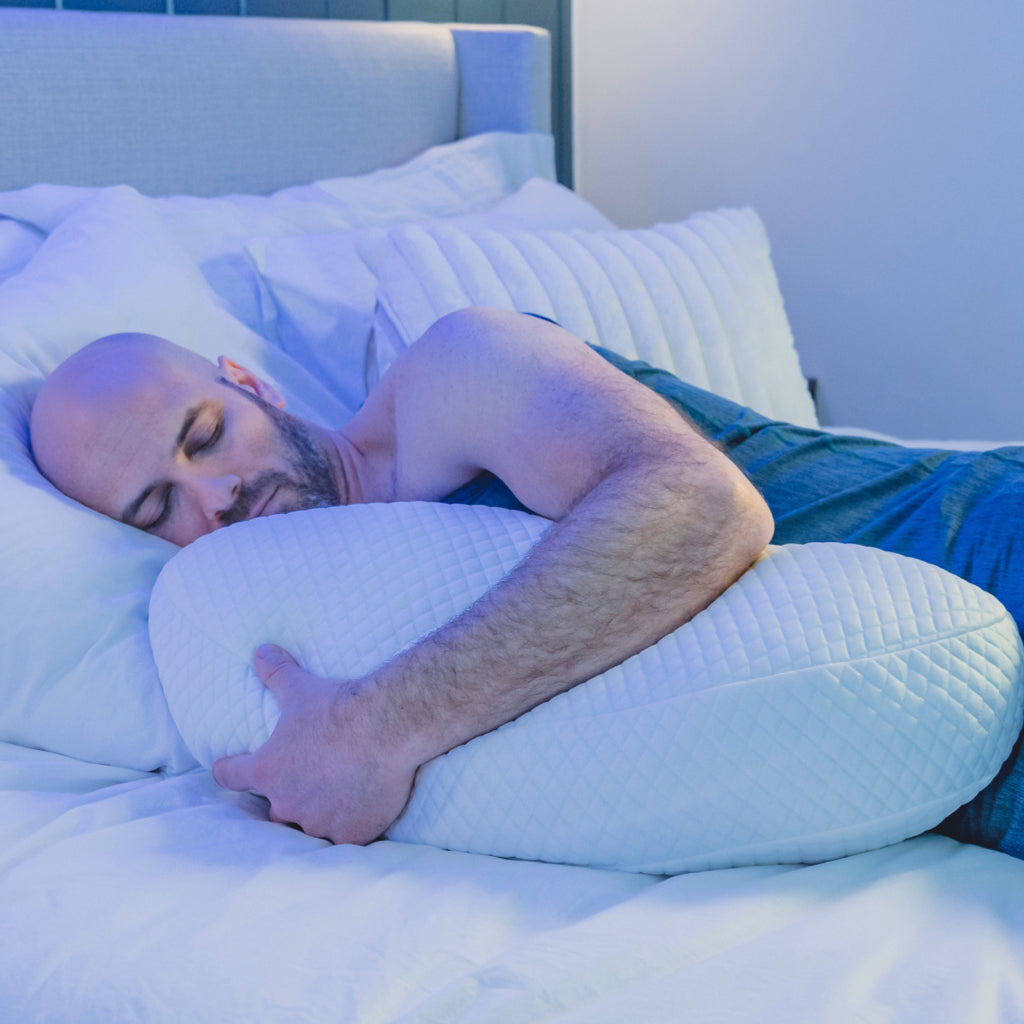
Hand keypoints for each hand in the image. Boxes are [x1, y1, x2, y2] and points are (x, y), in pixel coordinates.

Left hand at [212, 644, 419, 844]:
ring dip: (320, 814)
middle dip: (289, 797)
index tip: (231, 768)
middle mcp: (286, 802)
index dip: (231, 770)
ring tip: (341, 793)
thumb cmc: (338, 708)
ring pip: (311, 826)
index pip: (231, 776)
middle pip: (275, 809)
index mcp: (266, 771)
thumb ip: (276, 673)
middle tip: (311, 779)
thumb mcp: (301, 688)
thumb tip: (260, 650)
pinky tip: (363, 808)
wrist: (386, 727)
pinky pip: (344, 836)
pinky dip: (350, 825)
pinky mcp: (350, 834)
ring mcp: (318, 822)